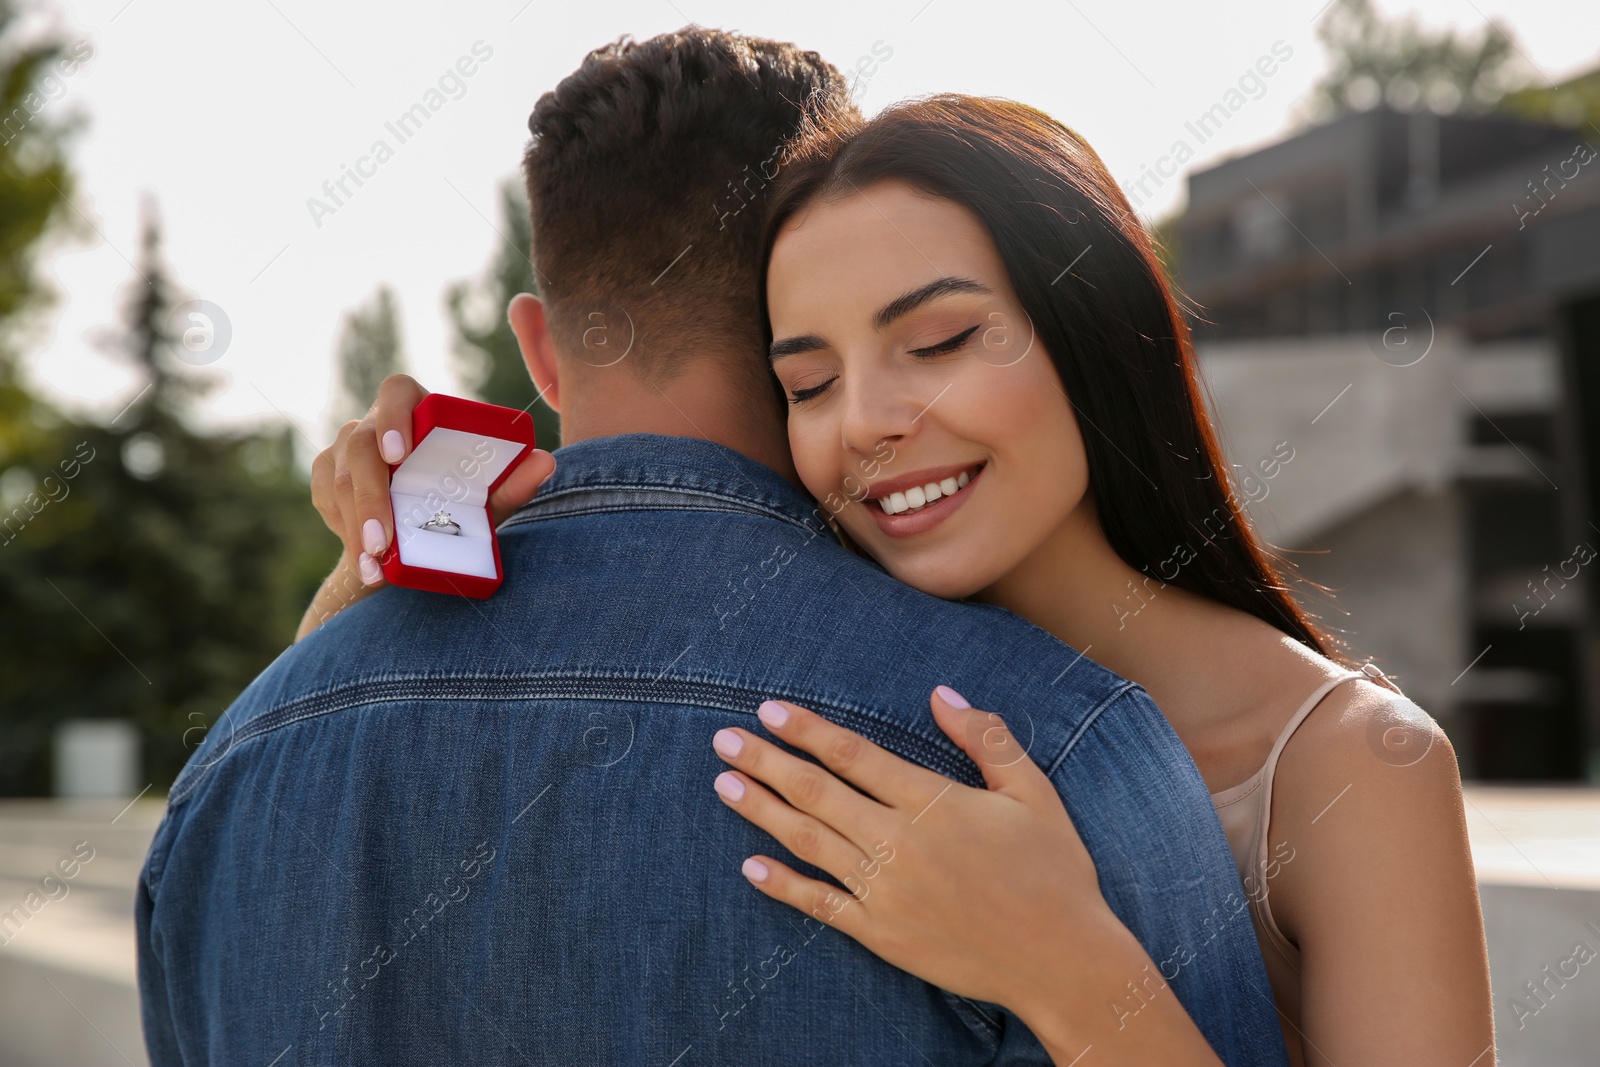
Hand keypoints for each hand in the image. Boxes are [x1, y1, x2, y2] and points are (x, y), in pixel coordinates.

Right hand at [309, 374, 556, 588]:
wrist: (418, 537)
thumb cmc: (460, 503)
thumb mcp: (488, 499)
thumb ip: (513, 482)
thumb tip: (545, 462)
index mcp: (420, 410)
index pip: (397, 392)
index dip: (393, 417)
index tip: (399, 456)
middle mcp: (378, 422)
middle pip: (361, 444)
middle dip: (370, 497)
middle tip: (382, 541)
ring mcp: (347, 446)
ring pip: (339, 476)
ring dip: (355, 524)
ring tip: (373, 565)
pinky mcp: (329, 474)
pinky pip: (326, 495)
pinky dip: (343, 529)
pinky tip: (362, 559)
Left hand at [711, 687, 1224, 1064]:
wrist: (1064, 961)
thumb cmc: (1054, 870)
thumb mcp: (1033, 791)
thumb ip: (986, 737)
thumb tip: (940, 692)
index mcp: (934, 801)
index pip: (854, 754)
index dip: (807, 730)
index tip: (769, 710)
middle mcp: (901, 843)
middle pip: (817, 793)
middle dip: (766, 762)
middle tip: (723, 739)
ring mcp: (887, 891)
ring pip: (809, 842)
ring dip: (762, 811)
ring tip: (724, 785)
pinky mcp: (882, 933)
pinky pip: (821, 904)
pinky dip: (783, 886)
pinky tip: (750, 868)